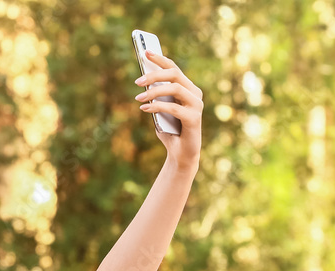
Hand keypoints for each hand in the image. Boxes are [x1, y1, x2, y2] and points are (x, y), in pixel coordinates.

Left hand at [134, 50, 203, 172]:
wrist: (180, 154)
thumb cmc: (170, 130)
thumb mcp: (160, 110)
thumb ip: (156, 97)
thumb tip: (143, 82)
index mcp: (188, 89)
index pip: (174, 69)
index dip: (160, 59)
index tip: (145, 52)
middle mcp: (195, 94)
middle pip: (175, 75)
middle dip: (154, 75)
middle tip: (137, 81)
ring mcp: (197, 105)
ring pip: (175, 88)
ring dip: (154, 92)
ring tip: (138, 98)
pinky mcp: (194, 118)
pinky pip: (174, 108)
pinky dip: (157, 107)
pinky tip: (144, 109)